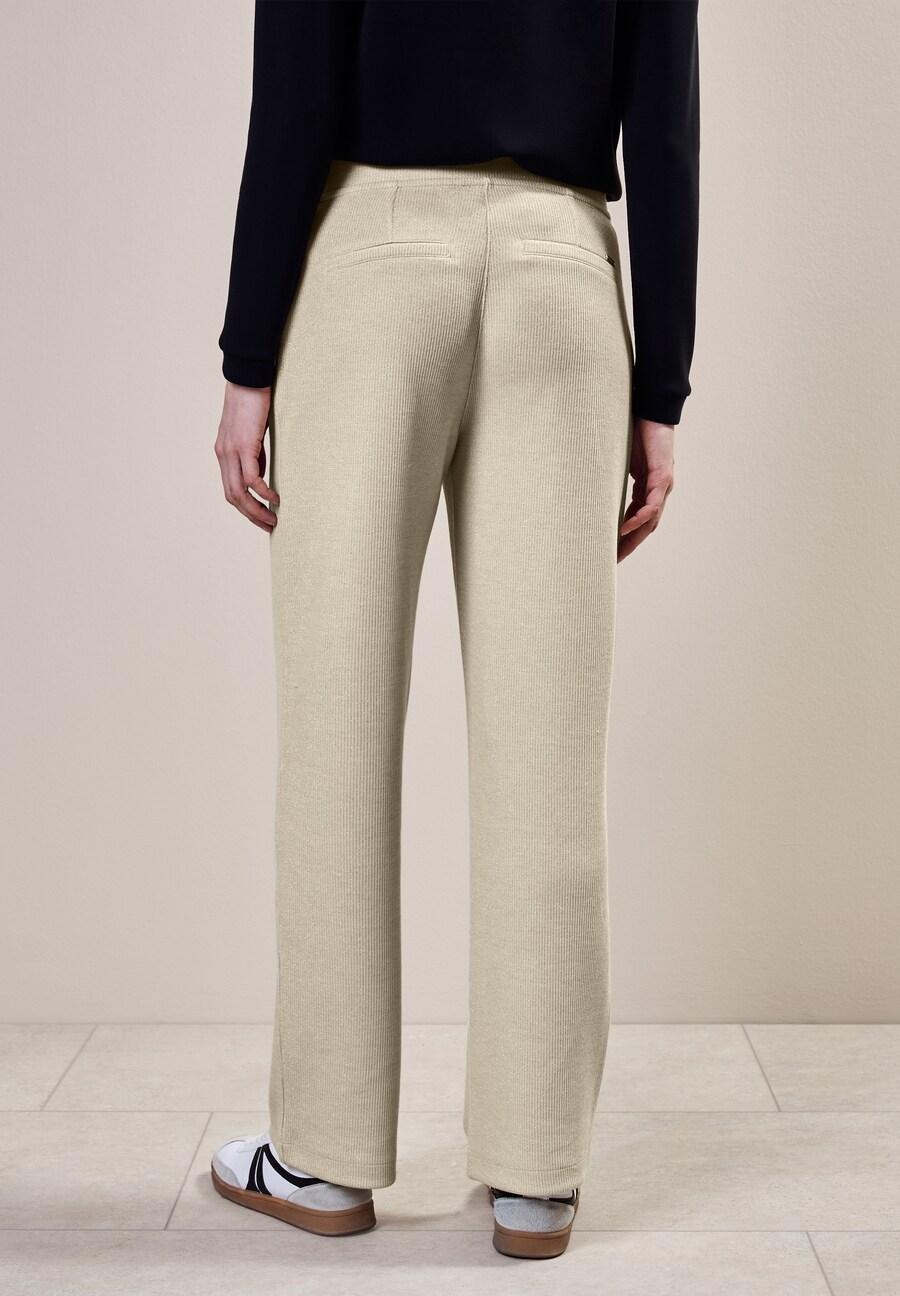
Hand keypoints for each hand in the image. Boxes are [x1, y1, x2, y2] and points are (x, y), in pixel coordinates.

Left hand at [215, 382, 279, 530]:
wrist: (248, 378)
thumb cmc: (253, 402)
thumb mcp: (251, 434)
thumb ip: (254, 455)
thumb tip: (259, 477)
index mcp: (224, 453)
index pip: (230, 489)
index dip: (245, 508)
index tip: (262, 517)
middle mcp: (223, 455)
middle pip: (232, 497)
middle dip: (251, 516)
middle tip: (269, 525)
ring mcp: (231, 451)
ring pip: (239, 492)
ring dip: (256, 510)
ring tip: (273, 519)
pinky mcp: (243, 445)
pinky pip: (251, 478)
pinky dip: (262, 493)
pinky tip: (274, 498)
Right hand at [618, 418, 674, 561]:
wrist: (650, 409)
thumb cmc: (632, 431)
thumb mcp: (616, 460)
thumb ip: (607, 477)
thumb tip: (583, 485)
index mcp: (646, 489)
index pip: (635, 520)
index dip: (623, 538)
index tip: (608, 554)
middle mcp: (657, 491)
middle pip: (644, 527)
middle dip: (628, 546)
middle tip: (611, 562)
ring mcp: (662, 485)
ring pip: (650, 520)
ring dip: (634, 537)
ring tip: (618, 552)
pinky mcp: (663, 476)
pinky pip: (652, 503)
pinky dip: (640, 517)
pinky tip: (626, 527)